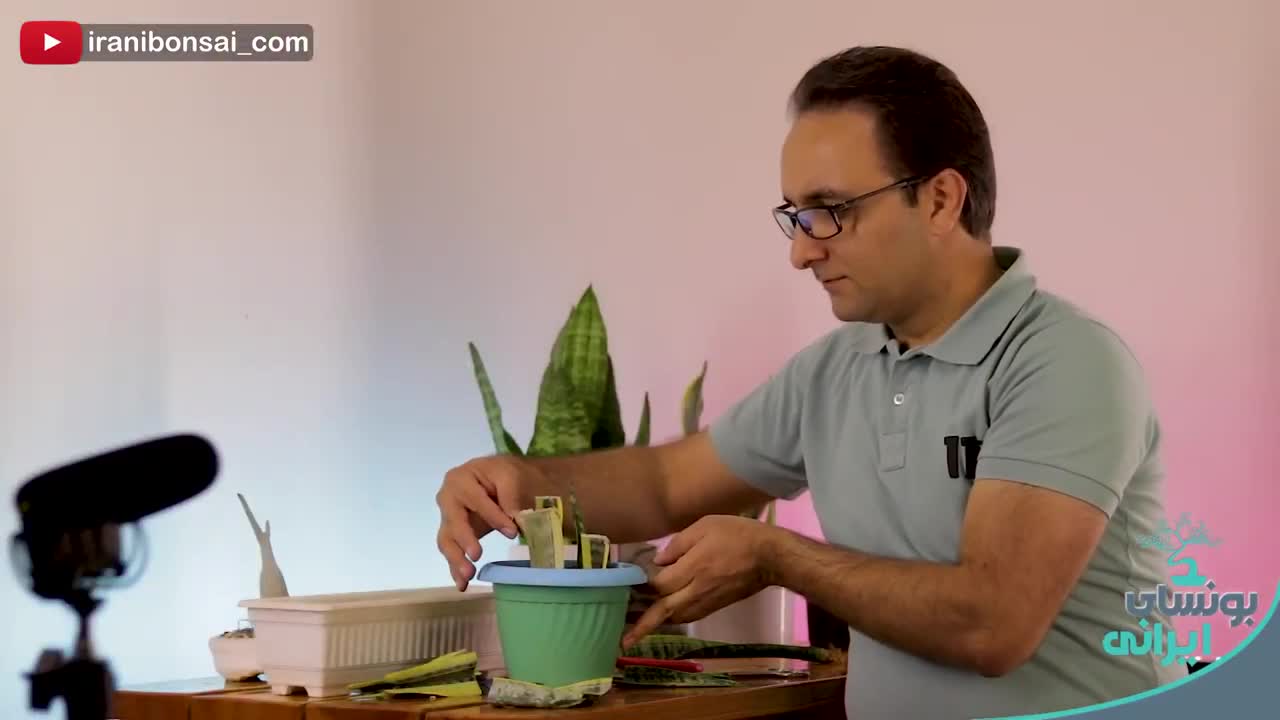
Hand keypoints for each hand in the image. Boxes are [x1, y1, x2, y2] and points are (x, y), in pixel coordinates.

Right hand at [436, 455, 531, 590]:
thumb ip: (510, 494)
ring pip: (447, 541)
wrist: (497, 479)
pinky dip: (455, 569)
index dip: (493, 516)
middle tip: (476, 556)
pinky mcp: (453, 535)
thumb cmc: (502, 474)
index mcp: (460, 479)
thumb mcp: (510, 475)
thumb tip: (514, 519)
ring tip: (468, 576)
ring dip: (456, 559)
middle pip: (453, 522)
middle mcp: (447, 499)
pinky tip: (462, 585)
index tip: (512, 532)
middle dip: (464, 540)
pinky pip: (451, 552)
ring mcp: (448, 518)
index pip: (475, 499)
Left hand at [622, 515, 780, 646]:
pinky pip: (691, 615)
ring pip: (677, 617)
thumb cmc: (737, 535)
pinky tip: (668, 614)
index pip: (661, 585)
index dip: (644, 585)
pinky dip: (676, 617)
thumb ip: (679, 544)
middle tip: (625, 640)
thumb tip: (659, 562)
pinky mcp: (717, 606)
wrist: (771, 556)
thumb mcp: (705, 526)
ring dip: (659, 622)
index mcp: (694, 568)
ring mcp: (708, 601)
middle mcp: (698, 590)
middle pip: (665, 610)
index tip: (632, 582)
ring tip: (640, 628)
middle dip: (644, 625)